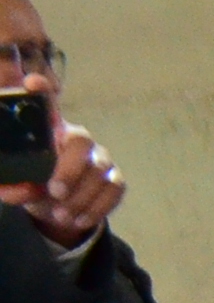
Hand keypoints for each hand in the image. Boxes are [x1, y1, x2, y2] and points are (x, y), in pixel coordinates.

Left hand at [4, 88, 120, 248]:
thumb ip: (9, 186)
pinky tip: (79, 219)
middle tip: (54, 191)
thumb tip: (21, 190)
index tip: (32, 83)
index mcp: (47, 130)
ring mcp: (99, 157)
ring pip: (99, 171)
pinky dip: (97, 208)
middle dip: (70, 168)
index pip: (46, 102)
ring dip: (81, 197)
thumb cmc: (31, 184)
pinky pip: (114, 190)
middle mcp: (75, 137)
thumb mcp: (13, 184)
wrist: (55, 209)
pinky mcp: (114, 179)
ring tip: (61, 215)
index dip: (41, 91)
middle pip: (81, 140)